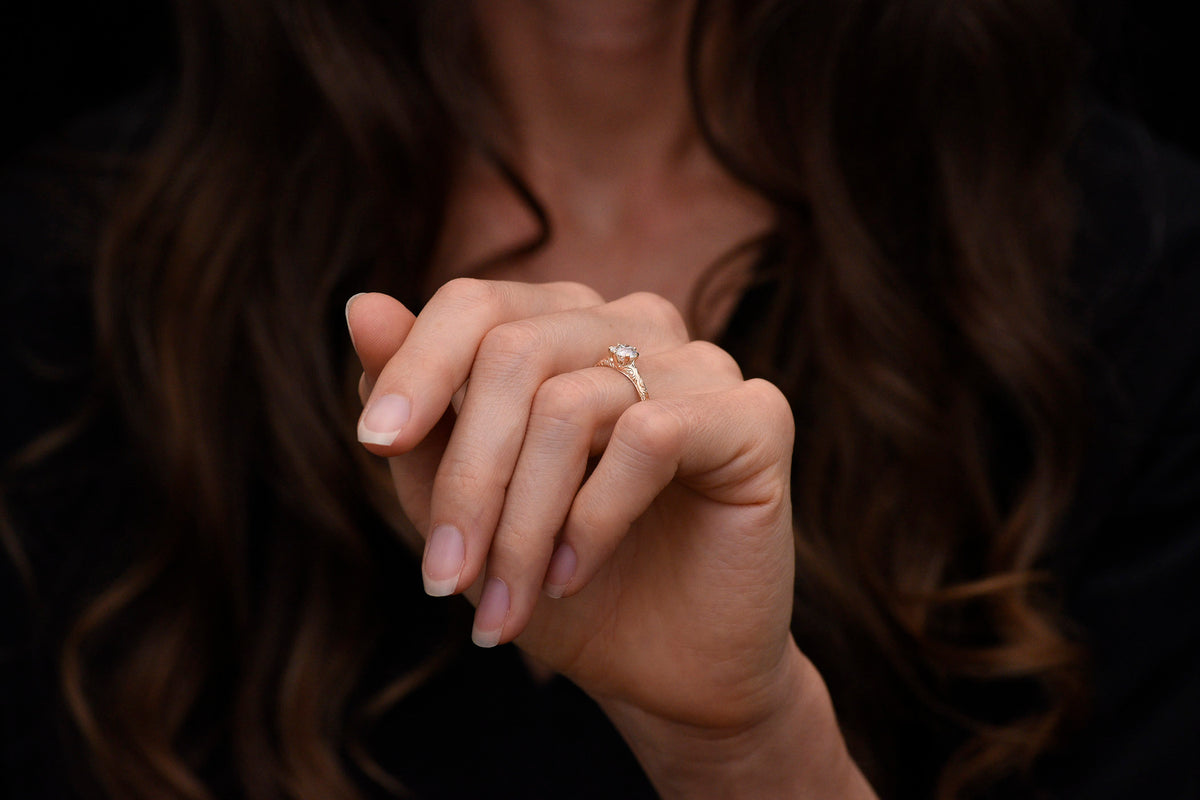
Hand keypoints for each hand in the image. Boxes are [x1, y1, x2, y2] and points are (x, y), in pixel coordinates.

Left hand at [347, 281, 874, 797]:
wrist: (662, 669)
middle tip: (444, 580)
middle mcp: (634, 326)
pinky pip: (649, 437)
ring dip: (522, 523)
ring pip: (573, 405)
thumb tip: (361, 307)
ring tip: (507, 602)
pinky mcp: (755, 414)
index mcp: (565, 328)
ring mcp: (701, 363)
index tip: (375, 444)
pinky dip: (594, 519)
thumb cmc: (557, 578)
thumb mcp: (463, 502)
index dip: (417, 366)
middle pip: (514, 355)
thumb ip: (419, 409)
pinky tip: (575, 575)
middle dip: (468, 479)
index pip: (476, 303)